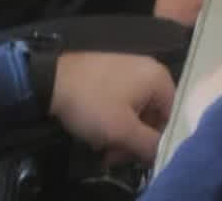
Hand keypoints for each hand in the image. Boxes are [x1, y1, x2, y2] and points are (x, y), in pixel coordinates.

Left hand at [50, 51, 174, 164]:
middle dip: (133, 138)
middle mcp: (149, 68)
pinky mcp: (111, 68)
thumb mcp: (122, 131)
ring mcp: (129, 66)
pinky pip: (121, 96)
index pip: (170, 115)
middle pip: (151, 112)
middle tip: (112, 155)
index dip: (155, 139)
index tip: (133, 155)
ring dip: (120, 130)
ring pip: (134, 107)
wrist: (52, 79)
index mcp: (159, 78)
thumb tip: (162, 152)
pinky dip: (113, 115)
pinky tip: (95, 127)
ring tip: (99, 144)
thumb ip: (148, 144)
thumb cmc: (93, 103)